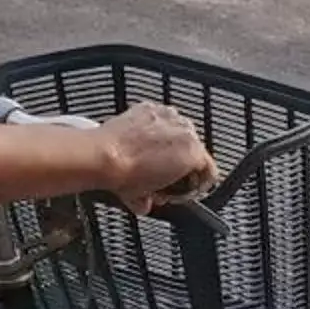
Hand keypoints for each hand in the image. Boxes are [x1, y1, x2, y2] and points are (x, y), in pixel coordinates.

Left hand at [91, 102, 215, 213]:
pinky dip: (152, 129)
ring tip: (147, 158)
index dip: (195, 187)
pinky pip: (159, 120)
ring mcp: (168, 116)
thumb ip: (159, 198)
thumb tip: (149, 200)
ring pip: (177, 133)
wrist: (100, 155)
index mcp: (194, 154)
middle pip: (194, 152)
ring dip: (168, 145)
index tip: (182, 190)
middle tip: (161, 177)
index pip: (209, 173)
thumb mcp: (148, 199)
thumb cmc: (125, 176)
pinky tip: (138, 142)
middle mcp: (186, 130)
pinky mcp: (148, 107)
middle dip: (180, 165)